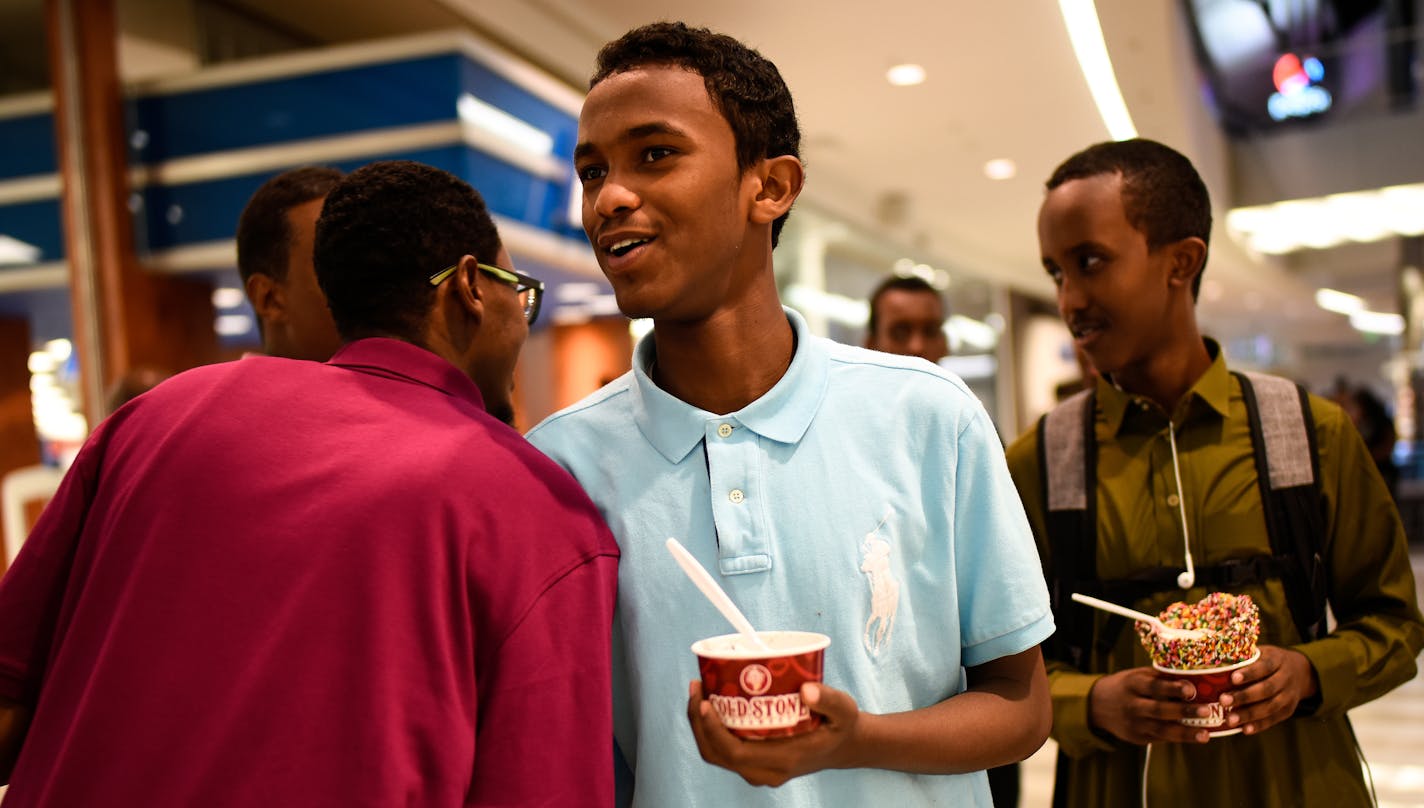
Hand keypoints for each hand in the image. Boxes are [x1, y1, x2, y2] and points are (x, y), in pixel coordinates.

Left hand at [685, 680, 860, 786]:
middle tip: (697, 687)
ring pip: (717, 754)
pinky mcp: (755, 762)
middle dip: (698, 722)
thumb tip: (806, 689)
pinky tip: (711, 702)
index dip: (713, 730)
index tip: (705, 702)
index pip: (735, 752)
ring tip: (699, 691)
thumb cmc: (841, 726)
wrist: (844, 746)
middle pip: (717, 754)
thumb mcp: (843, 710)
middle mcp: (766, 771)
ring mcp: (758, 770)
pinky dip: (711, 729)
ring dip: (701, 725)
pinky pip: (724, 750)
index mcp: (783, 760)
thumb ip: (828, 700)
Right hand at [1087, 667, 1212, 744]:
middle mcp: (1132, 705)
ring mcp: (1134, 724)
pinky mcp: (1137, 738)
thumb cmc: (1126, 686)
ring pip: (1162, 730)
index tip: (1190, 690)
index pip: (1153, 686)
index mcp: (1132, 684)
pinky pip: (1161, 738)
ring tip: (1205, 734)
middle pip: (1159, 710)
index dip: (1172, 689)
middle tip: (1206, 710)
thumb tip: (1192, 678)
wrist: (1098, 705)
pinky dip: (1178, 737)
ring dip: (1185, 733)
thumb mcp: (1137, 676)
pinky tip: (1194, 737)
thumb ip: (1160, 678)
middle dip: (1184, 711)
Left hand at [1219, 645, 1317, 735]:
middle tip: (1223, 701)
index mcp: (1277, 660)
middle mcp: (1286, 678)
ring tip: (1230, 719)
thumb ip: (1243, 656)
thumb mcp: (1261, 652)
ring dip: (1249, 714)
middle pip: (1266, 689)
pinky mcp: (1288, 710)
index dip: (1249, 673)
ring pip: (1270, 706)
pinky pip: (1274, 719)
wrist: (1300, 671)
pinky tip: (1245, 729)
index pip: (1264, 666)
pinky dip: (1259, 725)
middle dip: (1244, 696)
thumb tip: (1212, 659)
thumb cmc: (1268, 660)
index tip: (1233, 678)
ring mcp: (1289, 695)